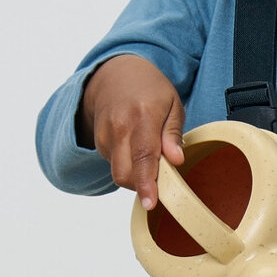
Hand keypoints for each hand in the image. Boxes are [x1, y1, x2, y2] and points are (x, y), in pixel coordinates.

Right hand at [82, 54, 184, 208]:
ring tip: (149, 156)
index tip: (150, 202)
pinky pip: (114, 165)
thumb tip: (176, 160)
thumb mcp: (173, 104)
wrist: (115, 74)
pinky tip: (135, 149)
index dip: (147, 183)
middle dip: (142, 186)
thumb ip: (173, 134)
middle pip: (125, 173)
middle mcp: (120, 126)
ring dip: (136, 176)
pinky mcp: (99, 142)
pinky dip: (128, 166)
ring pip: (119, 173)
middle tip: (160, 179)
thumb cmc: (150, 90)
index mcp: (143, 115)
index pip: (143, 156)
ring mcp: (106, 135)